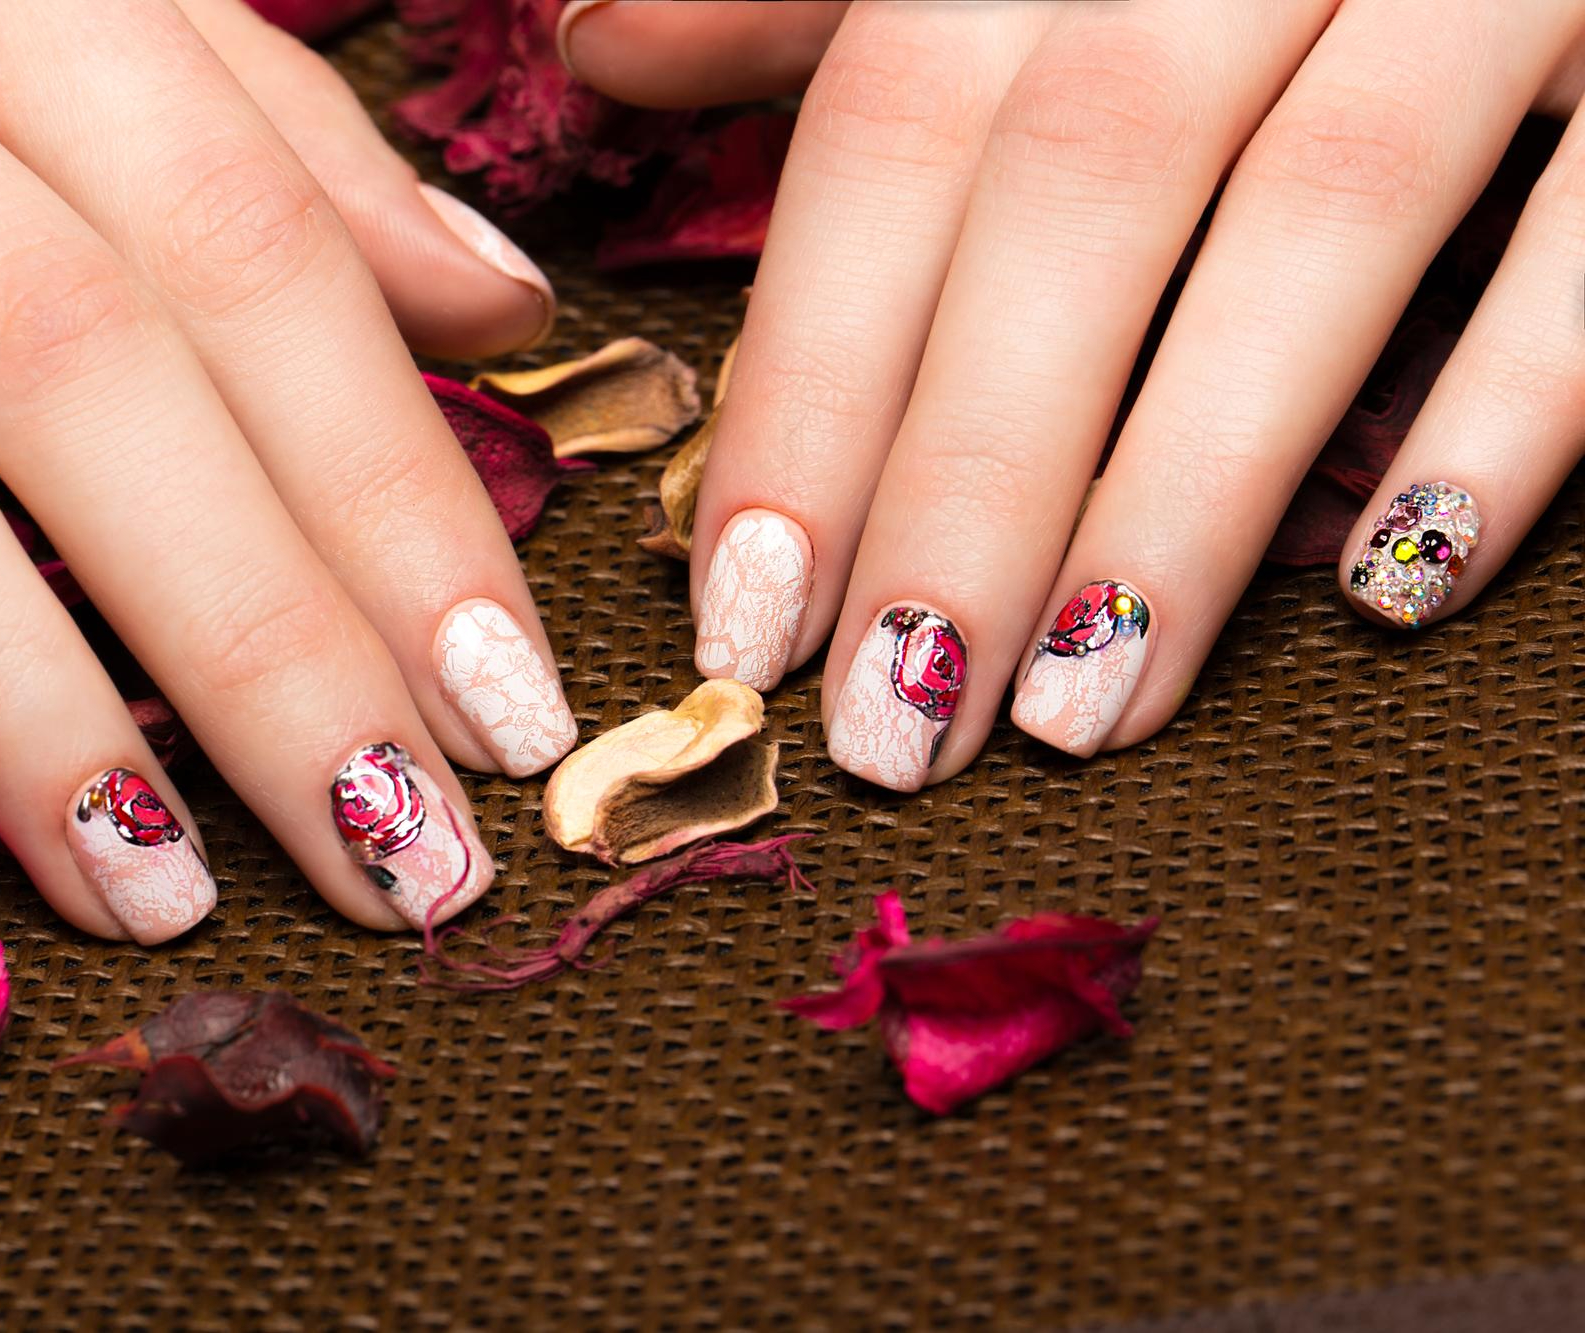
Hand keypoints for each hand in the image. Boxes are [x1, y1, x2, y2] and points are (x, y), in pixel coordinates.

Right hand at [0, 0, 576, 941]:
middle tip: (397, 857)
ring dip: (13, 683)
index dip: (394, 492)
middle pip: (83, 356)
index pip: (253, 247)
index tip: (507, 709)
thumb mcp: (55, 2)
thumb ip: (265, 141)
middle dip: (261, 635)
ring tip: (160, 889)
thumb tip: (494, 300)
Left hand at [564, 0, 1584, 783]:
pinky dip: (1511, 406)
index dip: (810, 374)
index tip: (743, 612)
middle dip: (967, 474)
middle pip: (1081, 182)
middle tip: (890, 727)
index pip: (896, 118)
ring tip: (1077, 713)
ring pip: (1326, 208)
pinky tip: (1396, 590)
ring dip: (1187, 485)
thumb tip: (599, 43)